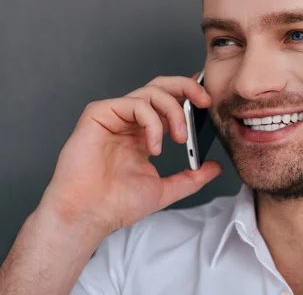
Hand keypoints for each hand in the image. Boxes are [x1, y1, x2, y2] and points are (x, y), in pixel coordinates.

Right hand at [37, 74, 221, 235]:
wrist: (89, 215)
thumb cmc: (116, 204)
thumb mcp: (164, 189)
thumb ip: (191, 177)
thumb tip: (214, 167)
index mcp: (142, 133)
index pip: (168, 103)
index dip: (189, 96)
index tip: (208, 101)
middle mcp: (128, 121)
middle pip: (161, 87)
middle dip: (187, 87)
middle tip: (204, 101)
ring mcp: (113, 115)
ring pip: (151, 92)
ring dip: (173, 111)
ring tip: (181, 138)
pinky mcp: (99, 113)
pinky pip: (134, 103)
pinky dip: (152, 122)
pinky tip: (153, 146)